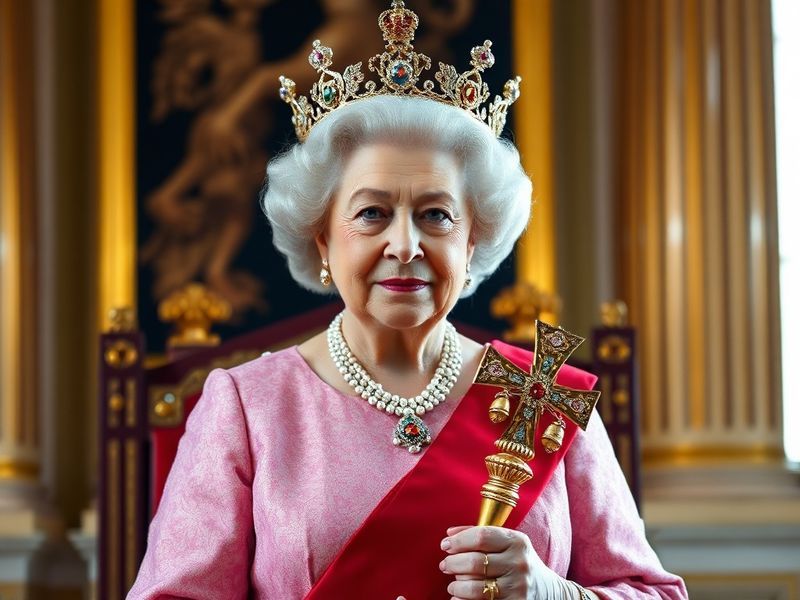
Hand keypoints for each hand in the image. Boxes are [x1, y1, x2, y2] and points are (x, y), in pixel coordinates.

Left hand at [439, 525, 567, 599]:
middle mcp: (519, 563)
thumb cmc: (519, 562)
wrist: (548, 591)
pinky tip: (459, 597)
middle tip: (445, 565)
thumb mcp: (508, 543)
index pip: (481, 536)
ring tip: (453, 584)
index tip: (445, 545)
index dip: (459, 540)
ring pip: (474, 586)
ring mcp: (517, 586)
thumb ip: (480, 535)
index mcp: (517, 541)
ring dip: (456, 585)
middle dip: (453, 563)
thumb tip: (449, 535)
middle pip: (475, 561)